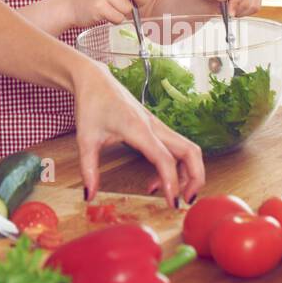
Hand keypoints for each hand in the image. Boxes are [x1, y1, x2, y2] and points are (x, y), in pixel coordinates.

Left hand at [72, 56, 205, 207]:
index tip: (173, 204)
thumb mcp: (85, 139)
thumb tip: (88, 196)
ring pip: (187, 149)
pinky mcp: (155, 126)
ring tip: (170, 194)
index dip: (172, 183)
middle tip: (186, 201)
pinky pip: (175, 148)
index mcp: (138, 128)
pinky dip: (175, 166)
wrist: (93, 78)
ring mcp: (157, 125)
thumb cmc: (91, 104)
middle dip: (196, 178)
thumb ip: (88, 169)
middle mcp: (154, 126)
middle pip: (190, 152)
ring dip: (188, 173)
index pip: (165, 159)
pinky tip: (154, 181)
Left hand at [195, 0, 262, 16]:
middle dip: (236, 10)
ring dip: (241, 12)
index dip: (235, 3)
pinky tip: (236, 9)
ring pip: (254, 6)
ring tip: (230, 10)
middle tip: (226, 12)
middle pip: (248, 0)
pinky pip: (256, 8)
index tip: (228, 13)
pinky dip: (246, 12)